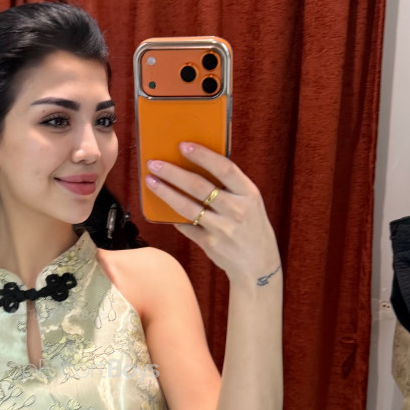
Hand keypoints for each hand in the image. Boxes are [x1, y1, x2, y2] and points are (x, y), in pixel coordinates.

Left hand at [145, 142, 280, 288]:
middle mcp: (236, 210)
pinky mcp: (210, 244)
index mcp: (249, 194)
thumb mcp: (251, 203)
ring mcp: (222, 228)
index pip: (224, 168)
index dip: (203, 155)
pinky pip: (186, 226)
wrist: (258, 264)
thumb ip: (230, 187)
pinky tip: (162, 206)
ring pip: (187, 207)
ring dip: (166, 192)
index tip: (183, 145)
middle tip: (155, 164)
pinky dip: (173, 216)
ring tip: (151, 181)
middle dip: (173, 173)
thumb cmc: (251, 227)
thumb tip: (197, 165)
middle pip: (199, 186)